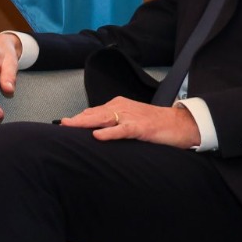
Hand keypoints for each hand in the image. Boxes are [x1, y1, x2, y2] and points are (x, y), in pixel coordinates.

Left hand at [58, 98, 199, 148]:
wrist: (180, 124)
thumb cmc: (155, 124)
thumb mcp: (130, 121)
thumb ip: (113, 123)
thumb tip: (94, 130)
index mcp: (119, 105)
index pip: (93, 111)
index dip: (78, 118)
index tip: (63, 124)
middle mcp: (122, 108)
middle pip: (94, 113)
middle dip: (77, 119)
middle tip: (61, 124)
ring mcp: (131, 117)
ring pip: (104, 119)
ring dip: (86, 122)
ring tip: (71, 126)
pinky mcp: (141, 128)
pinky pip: (122, 130)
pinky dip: (110, 133)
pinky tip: (98, 136)